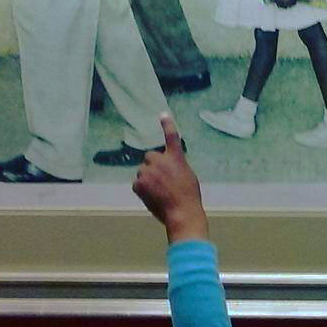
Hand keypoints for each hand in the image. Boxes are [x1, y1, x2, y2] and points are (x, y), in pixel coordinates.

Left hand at [132, 113, 207, 243]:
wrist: (181, 212)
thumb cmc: (188, 197)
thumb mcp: (187, 176)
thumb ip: (176, 167)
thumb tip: (167, 169)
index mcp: (176, 158)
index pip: (171, 136)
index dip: (167, 125)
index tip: (163, 114)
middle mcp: (160, 161)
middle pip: (150, 157)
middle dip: (153, 166)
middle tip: (162, 181)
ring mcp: (148, 171)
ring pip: (144, 172)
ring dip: (148, 180)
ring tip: (160, 193)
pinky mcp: (138, 183)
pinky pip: (138, 184)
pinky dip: (143, 190)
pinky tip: (153, 198)